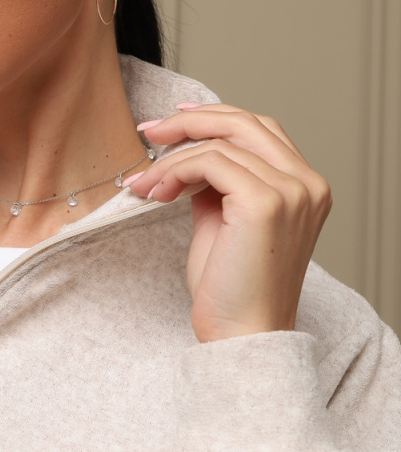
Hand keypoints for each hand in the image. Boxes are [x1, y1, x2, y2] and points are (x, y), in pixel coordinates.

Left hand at [124, 104, 331, 342]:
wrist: (241, 334)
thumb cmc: (231, 289)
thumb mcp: (225, 222)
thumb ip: (218, 184)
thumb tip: (189, 155)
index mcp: (306, 187)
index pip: (261, 129)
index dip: (215, 117)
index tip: (174, 120)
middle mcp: (307, 184)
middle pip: (245, 122)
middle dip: (190, 121)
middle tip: (150, 130)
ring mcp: (291, 191)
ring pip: (220, 144)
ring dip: (171, 159)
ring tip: (145, 185)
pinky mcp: (265, 203)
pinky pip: (210, 162)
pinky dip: (175, 172)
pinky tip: (157, 194)